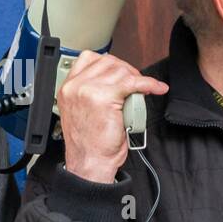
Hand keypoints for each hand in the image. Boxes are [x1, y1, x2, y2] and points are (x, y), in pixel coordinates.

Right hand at [58, 51, 168, 182]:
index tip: (120, 73)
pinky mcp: (106, 97)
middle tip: (135, 84)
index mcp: (68, 88)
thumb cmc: (90, 144)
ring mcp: (89, 90)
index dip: (109, 64)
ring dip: (136, 79)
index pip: (88, 59)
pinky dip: (149, 84)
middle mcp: (76, 87)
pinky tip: (155, 87)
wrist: (91, 162)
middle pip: (107, 62)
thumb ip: (91, 92)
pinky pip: (133, 83)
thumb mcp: (82, 111)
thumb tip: (116, 78)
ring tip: (141, 91)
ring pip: (120, 71)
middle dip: (126, 70)